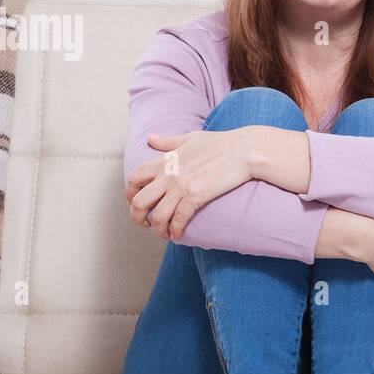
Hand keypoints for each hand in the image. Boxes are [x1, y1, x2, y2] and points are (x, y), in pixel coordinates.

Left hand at [125, 127, 256, 240]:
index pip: (134, 179)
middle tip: (144, 223)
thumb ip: (167, 142)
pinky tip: (177, 235)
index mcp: (164, 160)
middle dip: (137, 217)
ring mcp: (181, 187)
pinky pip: (179, 219)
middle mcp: (168, 175)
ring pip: (157, 216)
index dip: (129, 194)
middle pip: (138, 201)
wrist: (244, 150)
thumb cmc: (220, 142)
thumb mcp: (189, 138)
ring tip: (163, 233)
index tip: (135, 203)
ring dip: (157, 229)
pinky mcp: (196, 197)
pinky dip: (176, 231)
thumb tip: (150, 138)